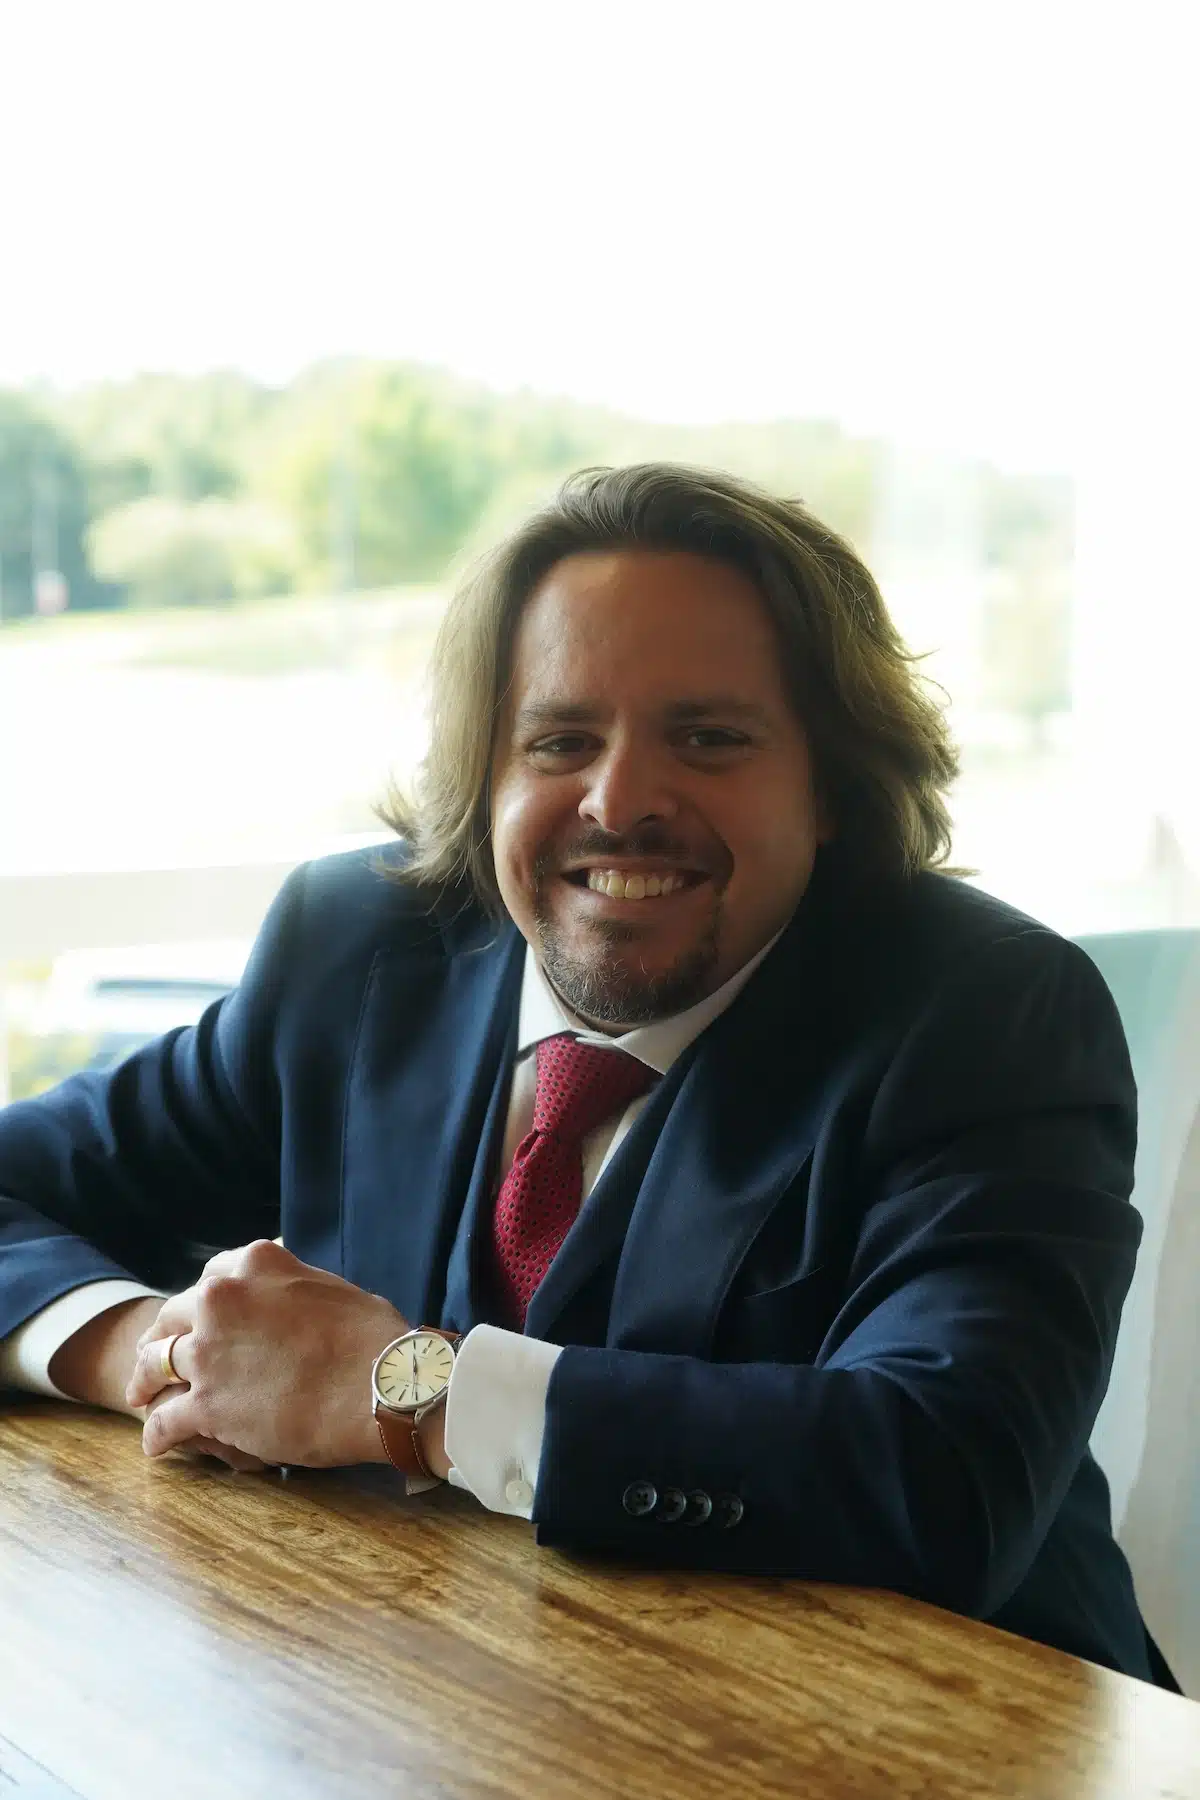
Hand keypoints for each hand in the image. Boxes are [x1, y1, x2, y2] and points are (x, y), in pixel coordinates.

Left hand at [125, 1239, 405, 1468]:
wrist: (382, 1386)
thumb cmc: (373, 1339)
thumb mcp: (330, 1288)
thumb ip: (293, 1289)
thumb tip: (292, 1302)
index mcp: (253, 1265)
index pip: (207, 1280)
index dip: (198, 1307)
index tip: (196, 1322)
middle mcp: (220, 1299)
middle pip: (170, 1319)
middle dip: (160, 1340)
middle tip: (154, 1360)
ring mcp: (207, 1352)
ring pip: (154, 1366)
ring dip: (146, 1385)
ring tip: (142, 1400)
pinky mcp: (206, 1404)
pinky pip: (163, 1420)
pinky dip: (157, 1434)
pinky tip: (156, 1445)